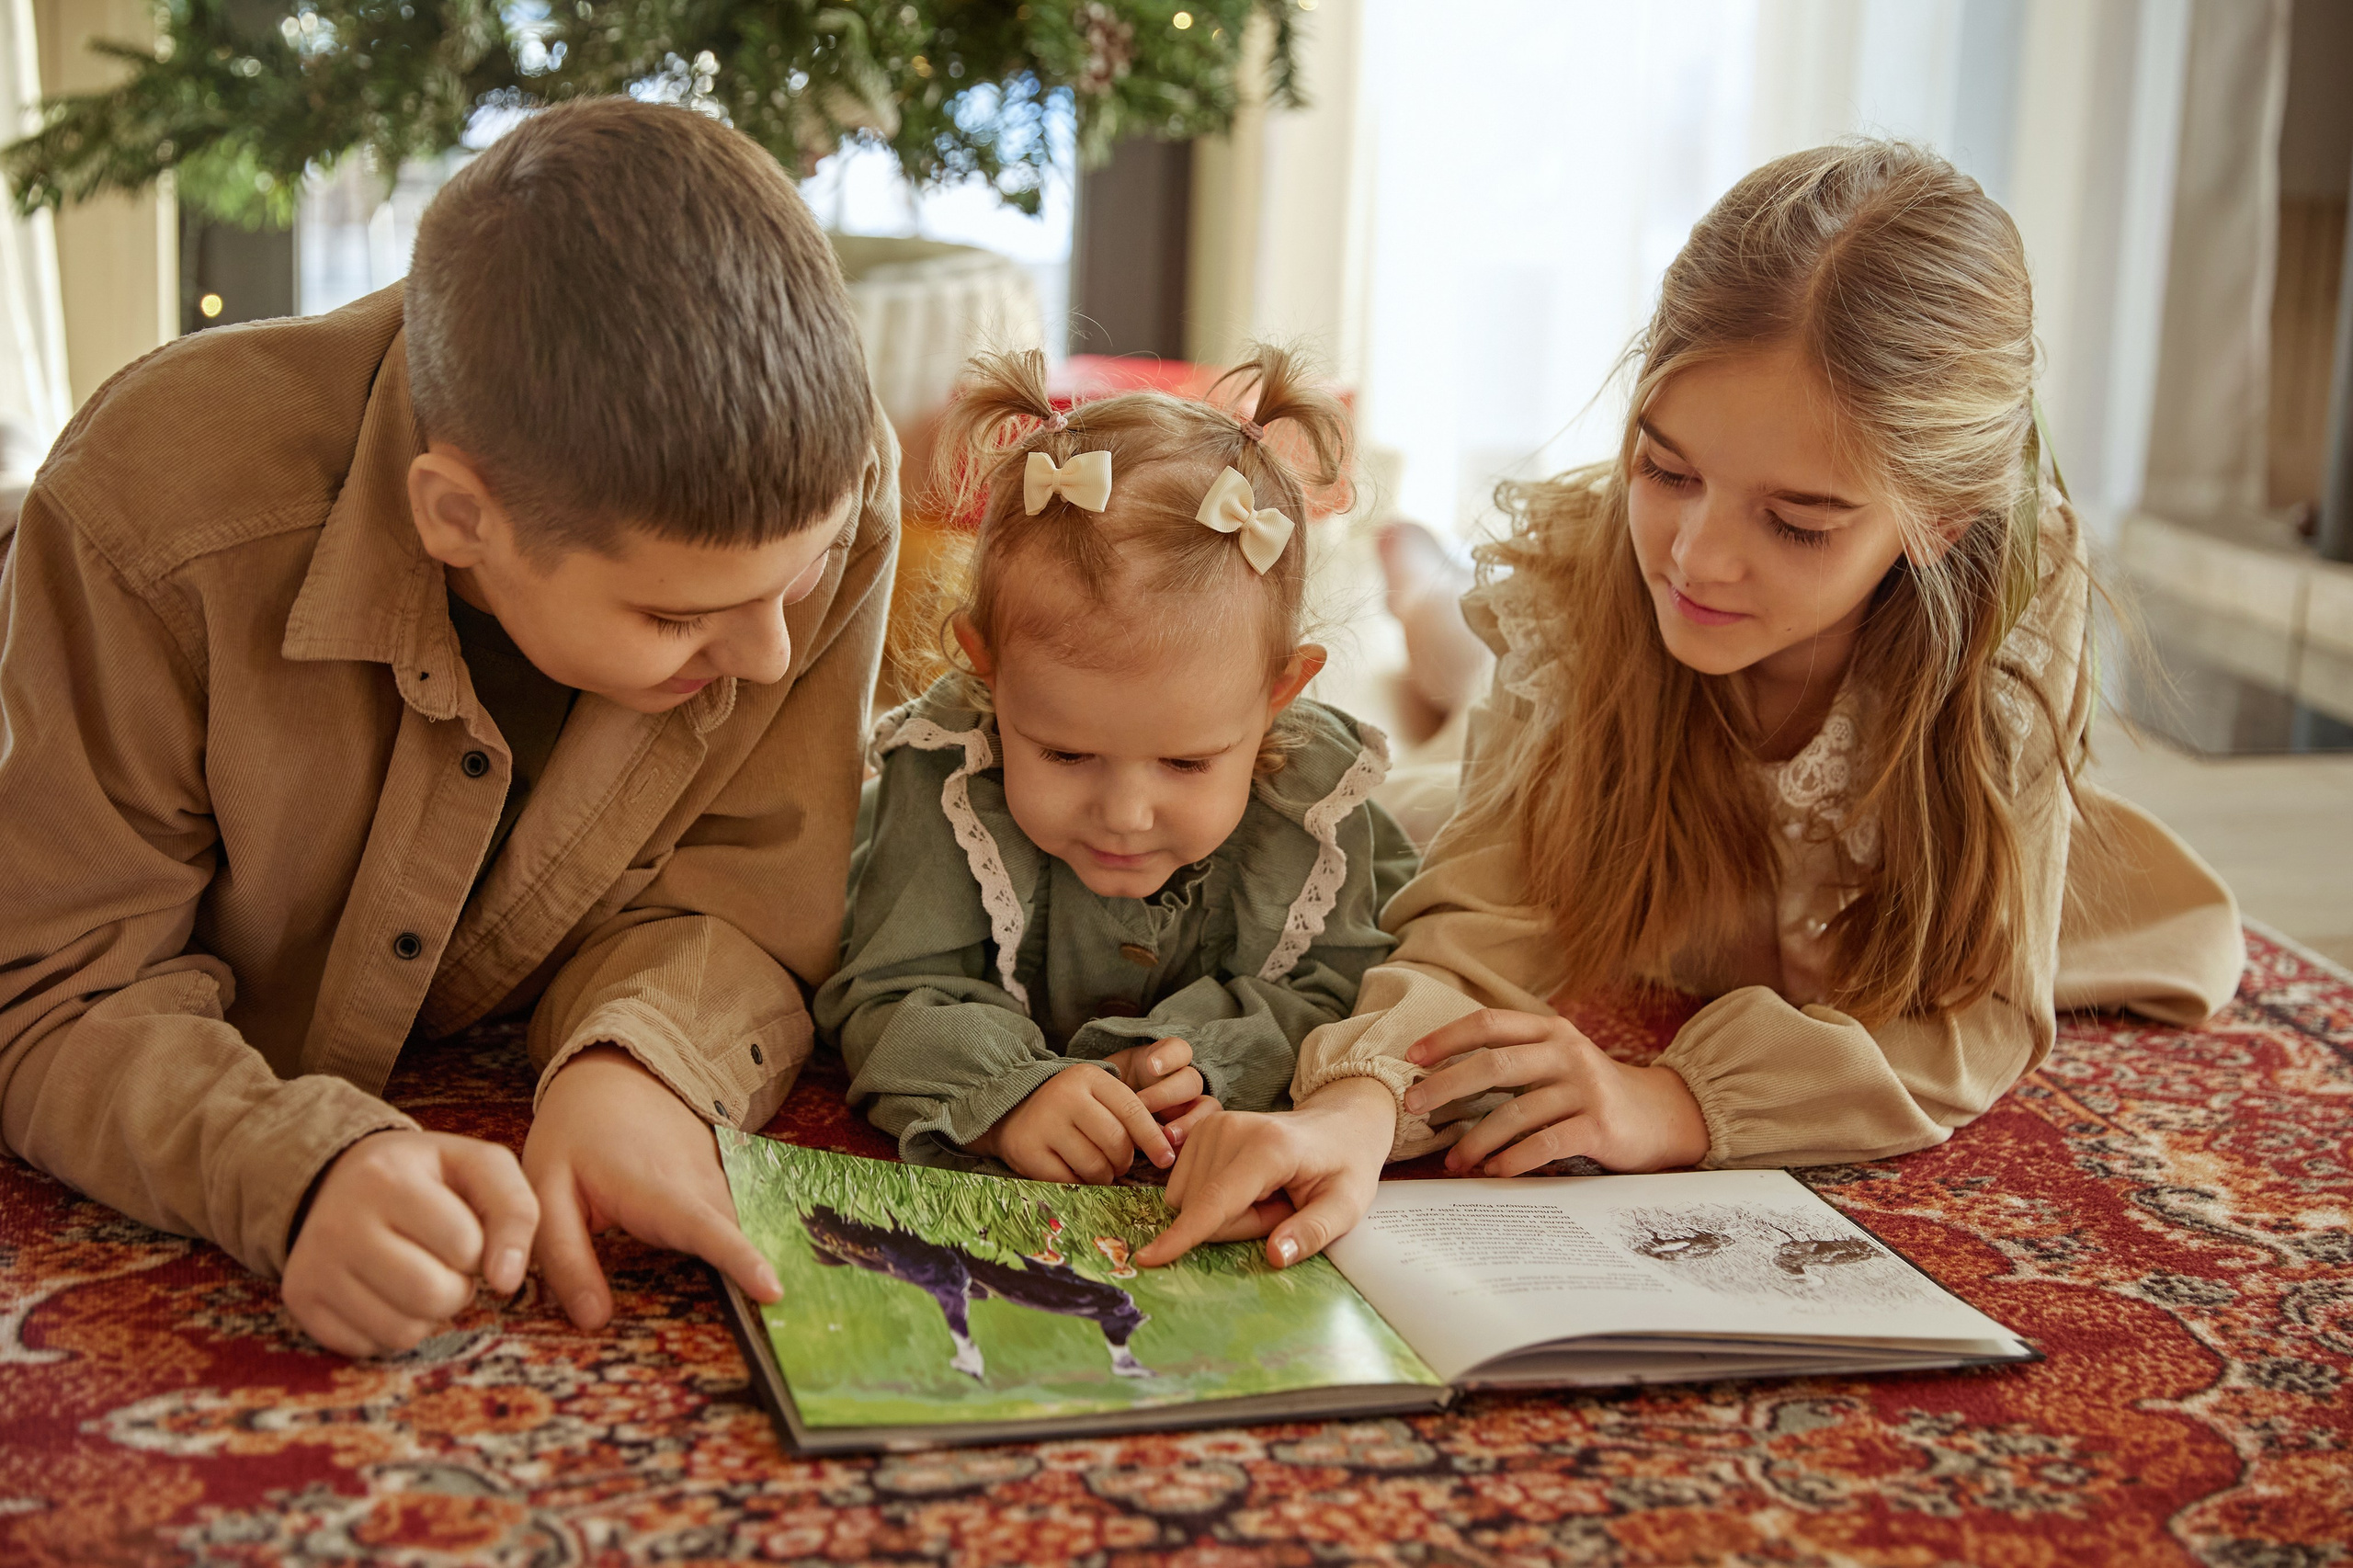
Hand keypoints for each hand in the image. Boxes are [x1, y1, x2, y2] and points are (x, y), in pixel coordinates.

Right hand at [283, 1129, 538, 1356]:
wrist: (345, 1178)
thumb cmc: (429, 1178)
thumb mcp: (480, 1168)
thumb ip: (515, 1211)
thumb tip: (506, 1282)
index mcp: (386, 1177)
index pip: (466, 1248)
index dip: (478, 1249)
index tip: (463, 1231)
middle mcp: (338, 1222)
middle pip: (431, 1296)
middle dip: (457, 1288)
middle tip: (445, 1264)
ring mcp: (313, 1264)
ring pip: (401, 1331)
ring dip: (428, 1314)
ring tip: (419, 1276)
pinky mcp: (299, 1299)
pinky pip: (367, 1347)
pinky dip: (390, 1329)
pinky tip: (386, 1293)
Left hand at [523, 1045, 781, 1330]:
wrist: (614, 1074)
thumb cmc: (574, 1135)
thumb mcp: (547, 1195)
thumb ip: (566, 1259)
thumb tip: (593, 1321)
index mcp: (655, 1189)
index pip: (704, 1228)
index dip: (739, 1259)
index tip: (772, 1291)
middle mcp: (699, 1182)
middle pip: (737, 1236)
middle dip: (759, 1276)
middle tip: (771, 1325)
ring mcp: (717, 1177)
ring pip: (740, 1227)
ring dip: (753, 1260)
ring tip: (767, 1297)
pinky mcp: (722, 1178)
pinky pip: (737, 1215)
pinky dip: (744, 1242)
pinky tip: (750, 1264)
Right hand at [968, 1063, 1175, 1183]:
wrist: (1009, 1110)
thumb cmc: (1067, 1107)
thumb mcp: (1096, 1096)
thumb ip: (1127, 1113)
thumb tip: (1165, 1150)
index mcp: (1088, 1078)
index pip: (1132, 1110)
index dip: (1153, 1139)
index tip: (1166, 1159)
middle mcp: (1065, 1097)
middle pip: (1115, 1142)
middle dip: (1124, 1161)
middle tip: (1119, 1164)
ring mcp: (1044, 1124)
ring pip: (1095, 1166)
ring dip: (1104, 1176)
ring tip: (1098, 1169)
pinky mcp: (1028, 1151)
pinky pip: (1069, 1181)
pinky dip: (1079, 1184)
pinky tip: (1076, 1174)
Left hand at [1103, 1038, 1221, 1149]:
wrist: (1113, 1124)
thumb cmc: (1113, 1098)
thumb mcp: (1112, 1084)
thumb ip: (1118, 1085)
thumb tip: (1117, 1096)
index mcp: (1166, 1063)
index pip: (1177, 1050)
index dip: (1168, 1057)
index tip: (1151, 1066)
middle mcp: (1184, 1083)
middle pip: (1191, 1081)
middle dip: (1167, 1094)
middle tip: (1143, 1107)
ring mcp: (1194, 1107)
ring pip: (1208, 1107)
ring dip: (1189, 1122)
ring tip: (1168, 1136)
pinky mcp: (1196, 1132)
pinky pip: (1204, 1136)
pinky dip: (1190, 1144)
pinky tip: (1172, 1153)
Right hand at [1135, 1076, 1392, 1270]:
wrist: (1338, 1124)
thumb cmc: (1344, 1166)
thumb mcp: (1346, 1206)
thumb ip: (1313, 1233)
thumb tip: (1276, 1257)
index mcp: (1268, 1149)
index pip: (1216, 1201)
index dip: (1183, 1235)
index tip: (1148, 1259)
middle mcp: (1231, 1130)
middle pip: (1201, 1208)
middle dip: (1236, 1226)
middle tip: (1280, 1208)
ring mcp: (1211, 1126)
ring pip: (1188, 1200)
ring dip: (1224, 1214)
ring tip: (1268, 1196)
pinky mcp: (1200, 1131)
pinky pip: (1185, 1189)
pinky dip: (1213, 1198)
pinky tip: (1248, 1186)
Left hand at [1404, 1010, 1709, 1174]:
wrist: (1663, 1115)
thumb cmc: (1593, 1092)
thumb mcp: (1559, 1060)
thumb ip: (1515, 1059)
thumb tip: (1443, 1078)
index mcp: (1550, 1031)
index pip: (1490, 1023)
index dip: (1447, 1037)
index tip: (1412, 1058)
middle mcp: (1567, 1053)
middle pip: (1494, 1064)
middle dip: (1447, 1086)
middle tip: (1414, 1106)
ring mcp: (1585, 1089)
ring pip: (1515, 1111)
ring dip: (1477, 1139)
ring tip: (1453, 1161)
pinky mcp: (1599, 1126)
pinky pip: (1545, 1143)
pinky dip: (1513, 1159)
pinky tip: (1494, 1172)